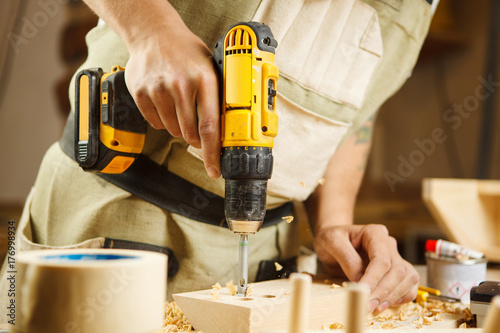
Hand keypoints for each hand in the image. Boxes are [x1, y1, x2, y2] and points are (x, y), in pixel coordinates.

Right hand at [124, 23, 219, 177]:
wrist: (154, 34)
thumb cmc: (187, 53)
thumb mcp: (210, 69)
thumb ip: (217, 98)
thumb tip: (226, 132)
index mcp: (204, 81)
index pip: (210, 127)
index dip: (212, 153)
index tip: (214, 170)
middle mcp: (181, 86)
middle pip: (190, 133)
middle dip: (195, 138)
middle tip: (195, 125)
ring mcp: (159, 90)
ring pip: (172, 130)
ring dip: (178, 127)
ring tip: (179, 104)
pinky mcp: (141, 94)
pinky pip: (155, 123)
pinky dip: (162, 119)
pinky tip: (164, 101)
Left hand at [314, 224, 418, 312]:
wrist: (333, 242)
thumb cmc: (331, 240)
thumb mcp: (331, 243)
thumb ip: (347, 259)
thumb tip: (360, 280)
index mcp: (374, 233)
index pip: (381, 259)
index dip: (374, 279)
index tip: (362, 293)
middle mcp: (388, 243)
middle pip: (397, 271)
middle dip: (383, 292)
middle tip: (366, 307)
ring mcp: (395, 257)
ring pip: (408, 278)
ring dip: (393, 296)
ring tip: (375, 308)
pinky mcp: (397, 270)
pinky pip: (410, 284)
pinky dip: (402, 297)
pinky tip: (385, 304)